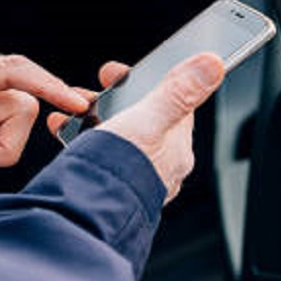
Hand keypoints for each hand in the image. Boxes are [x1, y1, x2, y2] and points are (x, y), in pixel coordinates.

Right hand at [48, 53, 225, 202]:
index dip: (146, 80)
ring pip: (116, 136)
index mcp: (176, 147)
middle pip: (140, 118)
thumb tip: (214, 64)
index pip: (171, 102)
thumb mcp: (149, 119)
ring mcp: (134, 177)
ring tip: (71, 115)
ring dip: (92, 120)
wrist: (85, 217)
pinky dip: (79, 142)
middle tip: (88, 95)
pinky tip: (66, 136)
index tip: (117, 72)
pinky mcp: (108, 187)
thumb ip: (180, 91)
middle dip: (112, 101)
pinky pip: (96, 156)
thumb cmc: (120, 171)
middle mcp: (160, 165)